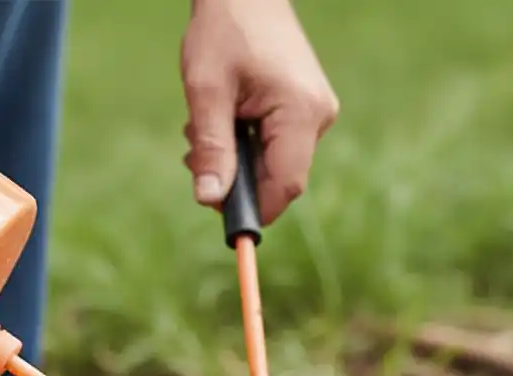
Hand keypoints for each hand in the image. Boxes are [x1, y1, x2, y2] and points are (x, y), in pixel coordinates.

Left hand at [181, 0, 338, 225]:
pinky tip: (223, 122)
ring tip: (202, 129)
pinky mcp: (307, 111)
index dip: (253, 208)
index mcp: (300, 111)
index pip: (284, 186)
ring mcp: (317, 114)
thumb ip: (211, 149)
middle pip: (279, 179)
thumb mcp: (206, 90)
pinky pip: (278, 148)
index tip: (216, 210)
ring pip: (275, 165)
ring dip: (235, 160)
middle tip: (194, 156)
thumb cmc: (224, 28)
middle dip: (235, 179)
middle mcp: (318, 117)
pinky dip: (245, 145)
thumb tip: (209, 201)